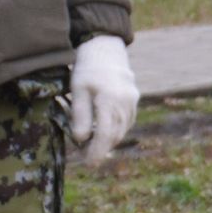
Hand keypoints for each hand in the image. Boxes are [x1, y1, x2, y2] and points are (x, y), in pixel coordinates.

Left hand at [69, 34, 137, 164]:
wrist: (105, 48)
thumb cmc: (87, 68)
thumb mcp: (78, 90)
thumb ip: (80, 115)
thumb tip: (80, 140)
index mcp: (109, 100)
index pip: (104, 135)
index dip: (96, 152)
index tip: (88, 164)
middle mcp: (124, 103)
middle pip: (114, 135)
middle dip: (101, 149)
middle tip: (85, 156)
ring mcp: (131, 102)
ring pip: (121, 130)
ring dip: (108, 141)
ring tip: (92, 145)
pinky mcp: (133, 100)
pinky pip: (126, 122)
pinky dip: (115, 130)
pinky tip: (104, 131)